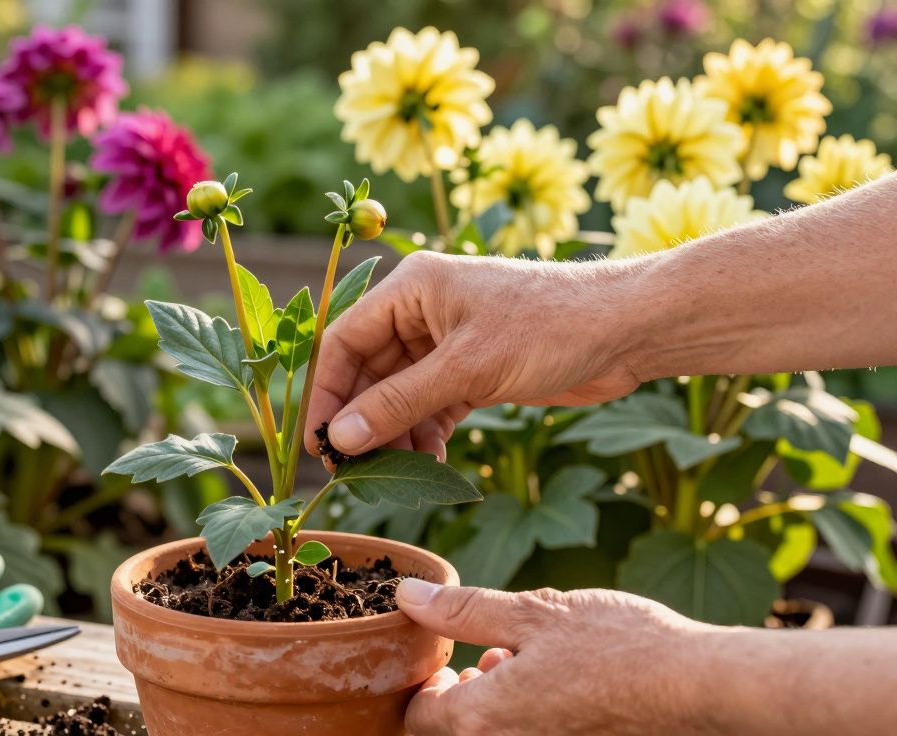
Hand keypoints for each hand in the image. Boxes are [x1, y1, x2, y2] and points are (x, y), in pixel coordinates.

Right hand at [306, 252, 641, 458]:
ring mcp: (450, 342)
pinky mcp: (476, 370)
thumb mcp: (468, 367)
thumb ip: (401, 402)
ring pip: (400, 393)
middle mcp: (423, 311)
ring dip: (393, 432)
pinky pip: (432, 405)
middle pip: (369, 370)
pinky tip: (430, 460)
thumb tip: (343, 438)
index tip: (318, 443)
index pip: (344, 340)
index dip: (327, 392)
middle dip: (361, 419)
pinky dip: (426, 433)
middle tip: (351, 469)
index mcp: (412, 288)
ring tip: (393, 472)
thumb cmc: (551, 325)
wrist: (629, 329)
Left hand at [395, 580, 713, 734]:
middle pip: (457, 732)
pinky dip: (532, 719)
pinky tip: (560, 686)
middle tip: (485, 657)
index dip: (425, 682)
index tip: (445, 656)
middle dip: (462, 694)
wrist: (702, 688)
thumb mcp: (534, 612)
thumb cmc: (620, 647)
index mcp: (483, 720)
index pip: (420, 717)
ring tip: (523, 663)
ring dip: (497, 705)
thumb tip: (409, 597)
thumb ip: (465, 611)